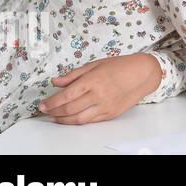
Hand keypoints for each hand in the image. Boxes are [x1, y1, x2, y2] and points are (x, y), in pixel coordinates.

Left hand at [38, 53, 162, 124]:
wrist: (143, 74)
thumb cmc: (121, 66)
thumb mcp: (96, 64)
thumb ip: (74, 75)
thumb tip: (56, 82)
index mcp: (93, 80)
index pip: (66, 95)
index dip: (51, 102)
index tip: (42, 104)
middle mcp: (99, 95)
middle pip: (69, 108)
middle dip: (53, 111)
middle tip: (45, 111)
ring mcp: (105, 106)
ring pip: (78, 119)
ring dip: (62, 120)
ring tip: (54, 117)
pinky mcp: (110, 114)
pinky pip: (90, 121)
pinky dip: (77, 121)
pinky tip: (70, 118)